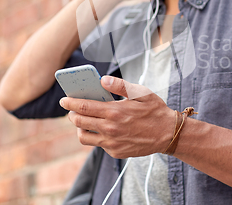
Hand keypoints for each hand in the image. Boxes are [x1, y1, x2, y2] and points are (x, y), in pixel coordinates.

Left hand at [59, 76, 174, 158]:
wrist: (168, 134)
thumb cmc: (155, 110)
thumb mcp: (141, 93)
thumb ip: (121, 86)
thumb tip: (103, 79)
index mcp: (115, 112)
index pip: (83, 107)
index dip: (70, 103)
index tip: (64, 100)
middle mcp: (110, 129)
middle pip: (80, 122)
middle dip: (72, 114)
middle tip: (71, 110)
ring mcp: (111, 142)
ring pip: (84, 137)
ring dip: (80, 128)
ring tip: (84, 121)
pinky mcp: (115, 152)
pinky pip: (98, 144)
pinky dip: (96, 136)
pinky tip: (103, 129)